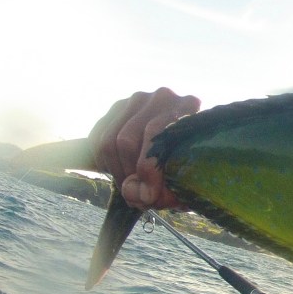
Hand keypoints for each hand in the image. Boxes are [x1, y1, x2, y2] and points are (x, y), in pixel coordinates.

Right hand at [88, 87, 199, 208]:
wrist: (186, 144)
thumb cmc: (195, 163)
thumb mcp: (192, 178)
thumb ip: (170, 189)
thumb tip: (139, 195)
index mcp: (190, 105)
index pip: (156, 135)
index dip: (149, 170)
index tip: (148, 197)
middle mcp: (164, 97)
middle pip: (127, 140)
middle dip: (128, 174)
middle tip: (137, 196)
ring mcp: (139, 99)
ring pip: (110, 140)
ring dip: (116, 171)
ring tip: (130, 186)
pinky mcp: (119, 107)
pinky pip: (97, 138)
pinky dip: (103, 162)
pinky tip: (120, 172)